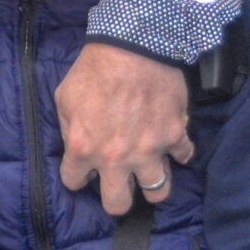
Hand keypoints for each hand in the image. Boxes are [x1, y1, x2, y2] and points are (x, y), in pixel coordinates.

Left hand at [55, 42, 192, 214]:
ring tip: (148, 174)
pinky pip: (184, 157)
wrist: (133, 46)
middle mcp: (116, 158)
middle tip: (118, 184)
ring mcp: (149, 150)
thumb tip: (74, 146)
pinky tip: (172, 145)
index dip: (78, 176)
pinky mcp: (174, 136)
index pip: (74, 182)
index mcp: (83, 149)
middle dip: (116, 197)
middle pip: (117, 204)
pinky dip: (179, 153)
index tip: (84, 169)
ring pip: (157, 192)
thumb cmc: (94, 69)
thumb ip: (67, 128)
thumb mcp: (64, 98)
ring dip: (152, 185)